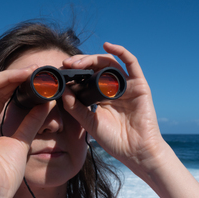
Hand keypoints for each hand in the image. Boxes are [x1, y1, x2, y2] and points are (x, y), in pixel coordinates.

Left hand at [62, 43, 166, 171]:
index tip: (59, 73)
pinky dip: (120, 52)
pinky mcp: (139, 84)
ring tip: (78, 62)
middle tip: (66, 65)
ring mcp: (127, 86)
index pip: (86, 79)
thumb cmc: (115, 140)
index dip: (73, 74)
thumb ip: (75, 107)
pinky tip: (108, 45)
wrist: (136, 152)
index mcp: (101, 97)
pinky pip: (131, 63)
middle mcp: (114, 89)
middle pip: (96, 69)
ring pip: (109, 64)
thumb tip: (62, 90)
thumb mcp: (89, 123)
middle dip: (80, 64)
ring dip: (93, 59)